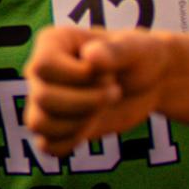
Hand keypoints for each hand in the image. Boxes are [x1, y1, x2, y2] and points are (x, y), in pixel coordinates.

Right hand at [23, 25, 171, 157]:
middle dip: (87, 102)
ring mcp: (45, 100)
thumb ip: (114, 51)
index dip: (77, 77)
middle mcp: (41, 72)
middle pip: (43, 97)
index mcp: (52, 43)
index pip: (43, 66)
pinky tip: (92, 126)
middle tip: (114, 91)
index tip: (108, 73)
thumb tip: (90, 57)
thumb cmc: (140, 57)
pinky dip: (71, 142)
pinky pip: (47, 145)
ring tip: (102, 109)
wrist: (149, 82)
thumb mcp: (135, 49)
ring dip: (78, 123)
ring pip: (39, 123)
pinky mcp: (55, 126)